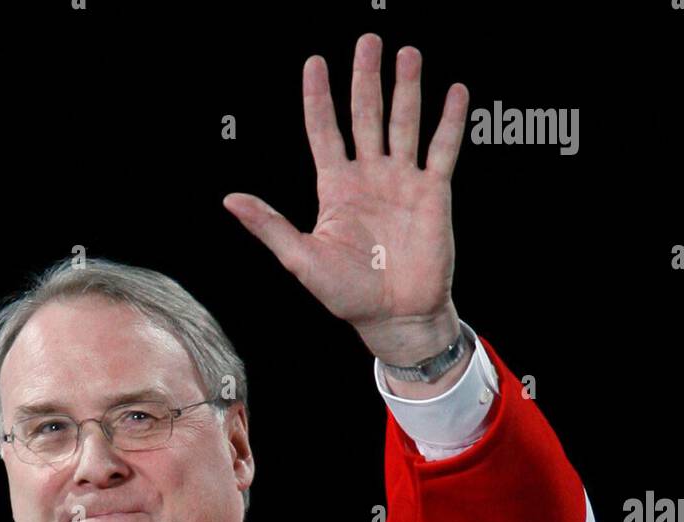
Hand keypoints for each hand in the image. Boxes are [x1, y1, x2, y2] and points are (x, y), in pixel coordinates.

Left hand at [223, 37, 467, 361]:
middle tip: (368, 41)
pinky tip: (453, 92)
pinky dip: (448, 120)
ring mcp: (402, 182)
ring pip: (403, 123)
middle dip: (366, 78)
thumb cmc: (349, 295)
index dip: (318, 98)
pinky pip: (442, 149)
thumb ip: (269, 225)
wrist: (396, 318)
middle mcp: (369, 178)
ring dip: (405, 89)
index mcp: (336, 189)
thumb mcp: (301, 260)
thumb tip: (231, 200)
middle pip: (365, 115)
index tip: (314, 64)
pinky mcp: (433, 193)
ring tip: (406, 54)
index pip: (324, 131)